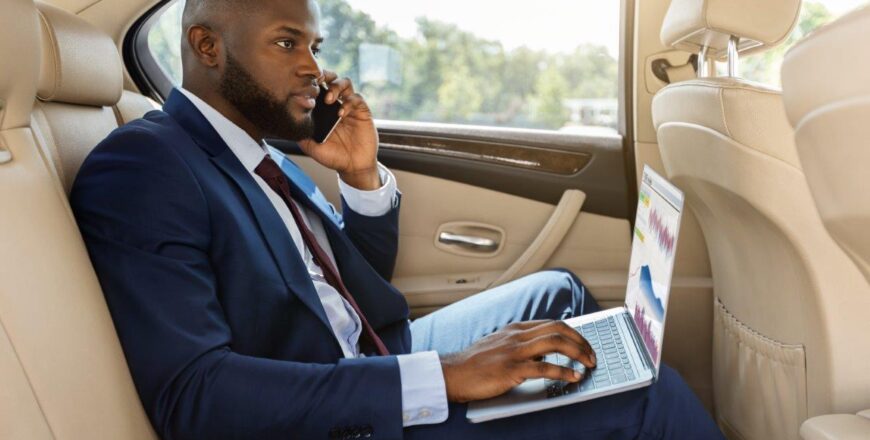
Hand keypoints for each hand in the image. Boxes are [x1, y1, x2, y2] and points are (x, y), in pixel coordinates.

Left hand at [298, 71, 379, 190]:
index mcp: (322, 109)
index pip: (317, 87)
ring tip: (329, 99)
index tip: (303, 83)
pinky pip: (356, 99)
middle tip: (318, 82)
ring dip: (336, 86)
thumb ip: (301, 133)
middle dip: (325, 75)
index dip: (311, 81)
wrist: (353, 166)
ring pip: (345, 83)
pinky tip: (341, 114)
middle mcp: (336, 104)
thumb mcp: (311, 146)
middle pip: (331, 78)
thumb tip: (287, 121)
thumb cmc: (332, 156)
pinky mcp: (362, 111)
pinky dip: (348, 103)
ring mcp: (349, 106)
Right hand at [440, 320, 596, 402]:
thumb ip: (520, 346)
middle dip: (581, 342)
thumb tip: (543, 354)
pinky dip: (564, 372)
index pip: (552, 324)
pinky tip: (573, 378)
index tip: (584, 345)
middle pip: (558, 330)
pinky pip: (545, 368)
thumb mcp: (499, 346)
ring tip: (588, 364)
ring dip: (578, 353)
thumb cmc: (474, 364)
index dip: (573, 334)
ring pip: (555, 344)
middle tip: (592, 355)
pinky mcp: (512, 369)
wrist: (453, 374)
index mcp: (515, 329)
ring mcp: (514, 351)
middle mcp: (517, 336)